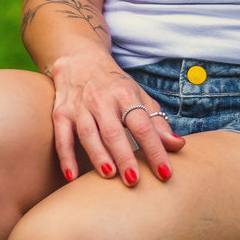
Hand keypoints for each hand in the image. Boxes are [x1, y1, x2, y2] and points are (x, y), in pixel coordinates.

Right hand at [47, 49, 185, 184]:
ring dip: (97, 154)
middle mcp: (102, 99)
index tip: (165, 174)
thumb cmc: (114, 85)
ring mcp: (80, 106)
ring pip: (88, 133)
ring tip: (108, 175)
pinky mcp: (61, 112)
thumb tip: (178, 146)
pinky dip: (65, 156)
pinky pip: (62, 136)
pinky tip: (71, 177)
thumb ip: (157, 123)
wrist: (79, 58)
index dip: (155, 149)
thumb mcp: (138, 97)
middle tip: (133, 181)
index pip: (142, 125)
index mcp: (125, 95)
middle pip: (113, 130)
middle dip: (124, 155)